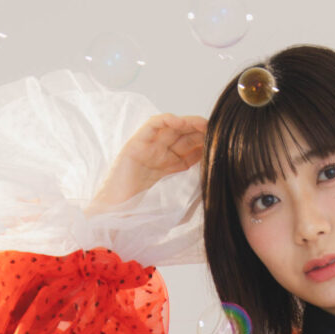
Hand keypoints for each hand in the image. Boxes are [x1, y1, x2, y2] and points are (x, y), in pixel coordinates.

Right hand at [85, 113, 206, 216]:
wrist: (113, 213)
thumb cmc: (137, 207)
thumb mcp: (169, 193)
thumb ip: (184, 180)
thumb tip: (210, 172)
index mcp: (166, 164)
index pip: (189, 148)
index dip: (204, 143)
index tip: (221, 142)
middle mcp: (157, 152)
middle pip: (183, 136)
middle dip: (200, 131)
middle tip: (217, 130)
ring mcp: (146, 146)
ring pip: (171, 127)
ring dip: (188, 123)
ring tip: (203, 124)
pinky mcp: (136, 144)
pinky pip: (152, 126)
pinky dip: (166, 120)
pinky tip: (180, 122)